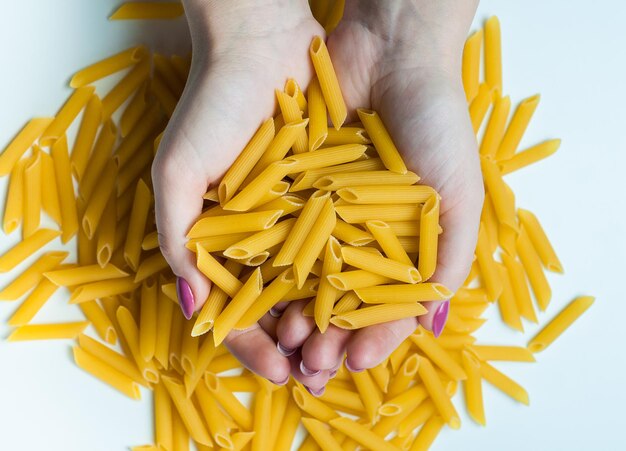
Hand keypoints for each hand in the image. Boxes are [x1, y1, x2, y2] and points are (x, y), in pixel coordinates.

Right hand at [152, 0, 324, 383]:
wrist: (262, 43)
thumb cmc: (211, 105)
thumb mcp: (178, 171)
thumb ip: (178, 239)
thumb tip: (191, 306)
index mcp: (224, 238)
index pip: (237, 307)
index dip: (252, 343)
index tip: (275, 369)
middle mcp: (266, 233)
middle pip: (282, 302)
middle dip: (299, 341)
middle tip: (316, 369)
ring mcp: (303, 215)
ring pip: (319, 282)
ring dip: (331, 319)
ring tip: (343, 348)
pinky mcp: (339, 191)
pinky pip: (350, 241)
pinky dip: (358, 273)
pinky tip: (368, 301)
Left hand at [274, 0, 482, 393]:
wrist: (393, 55)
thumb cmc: (437, 124)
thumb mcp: (459, 196)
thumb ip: (449, 260)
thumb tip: (431, 325)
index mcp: (402, 244)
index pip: (383, 307)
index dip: (370, 339)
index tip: (353, 362)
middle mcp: (360, 235)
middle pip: (338, 300)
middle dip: (325, 338)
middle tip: (310, 366)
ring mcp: (324, 214)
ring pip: (304, 277)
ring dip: (294, 313)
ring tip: (286, 341)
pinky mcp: (293, 190)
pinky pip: (279, 236)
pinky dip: (272, 267)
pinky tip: (265, 293)